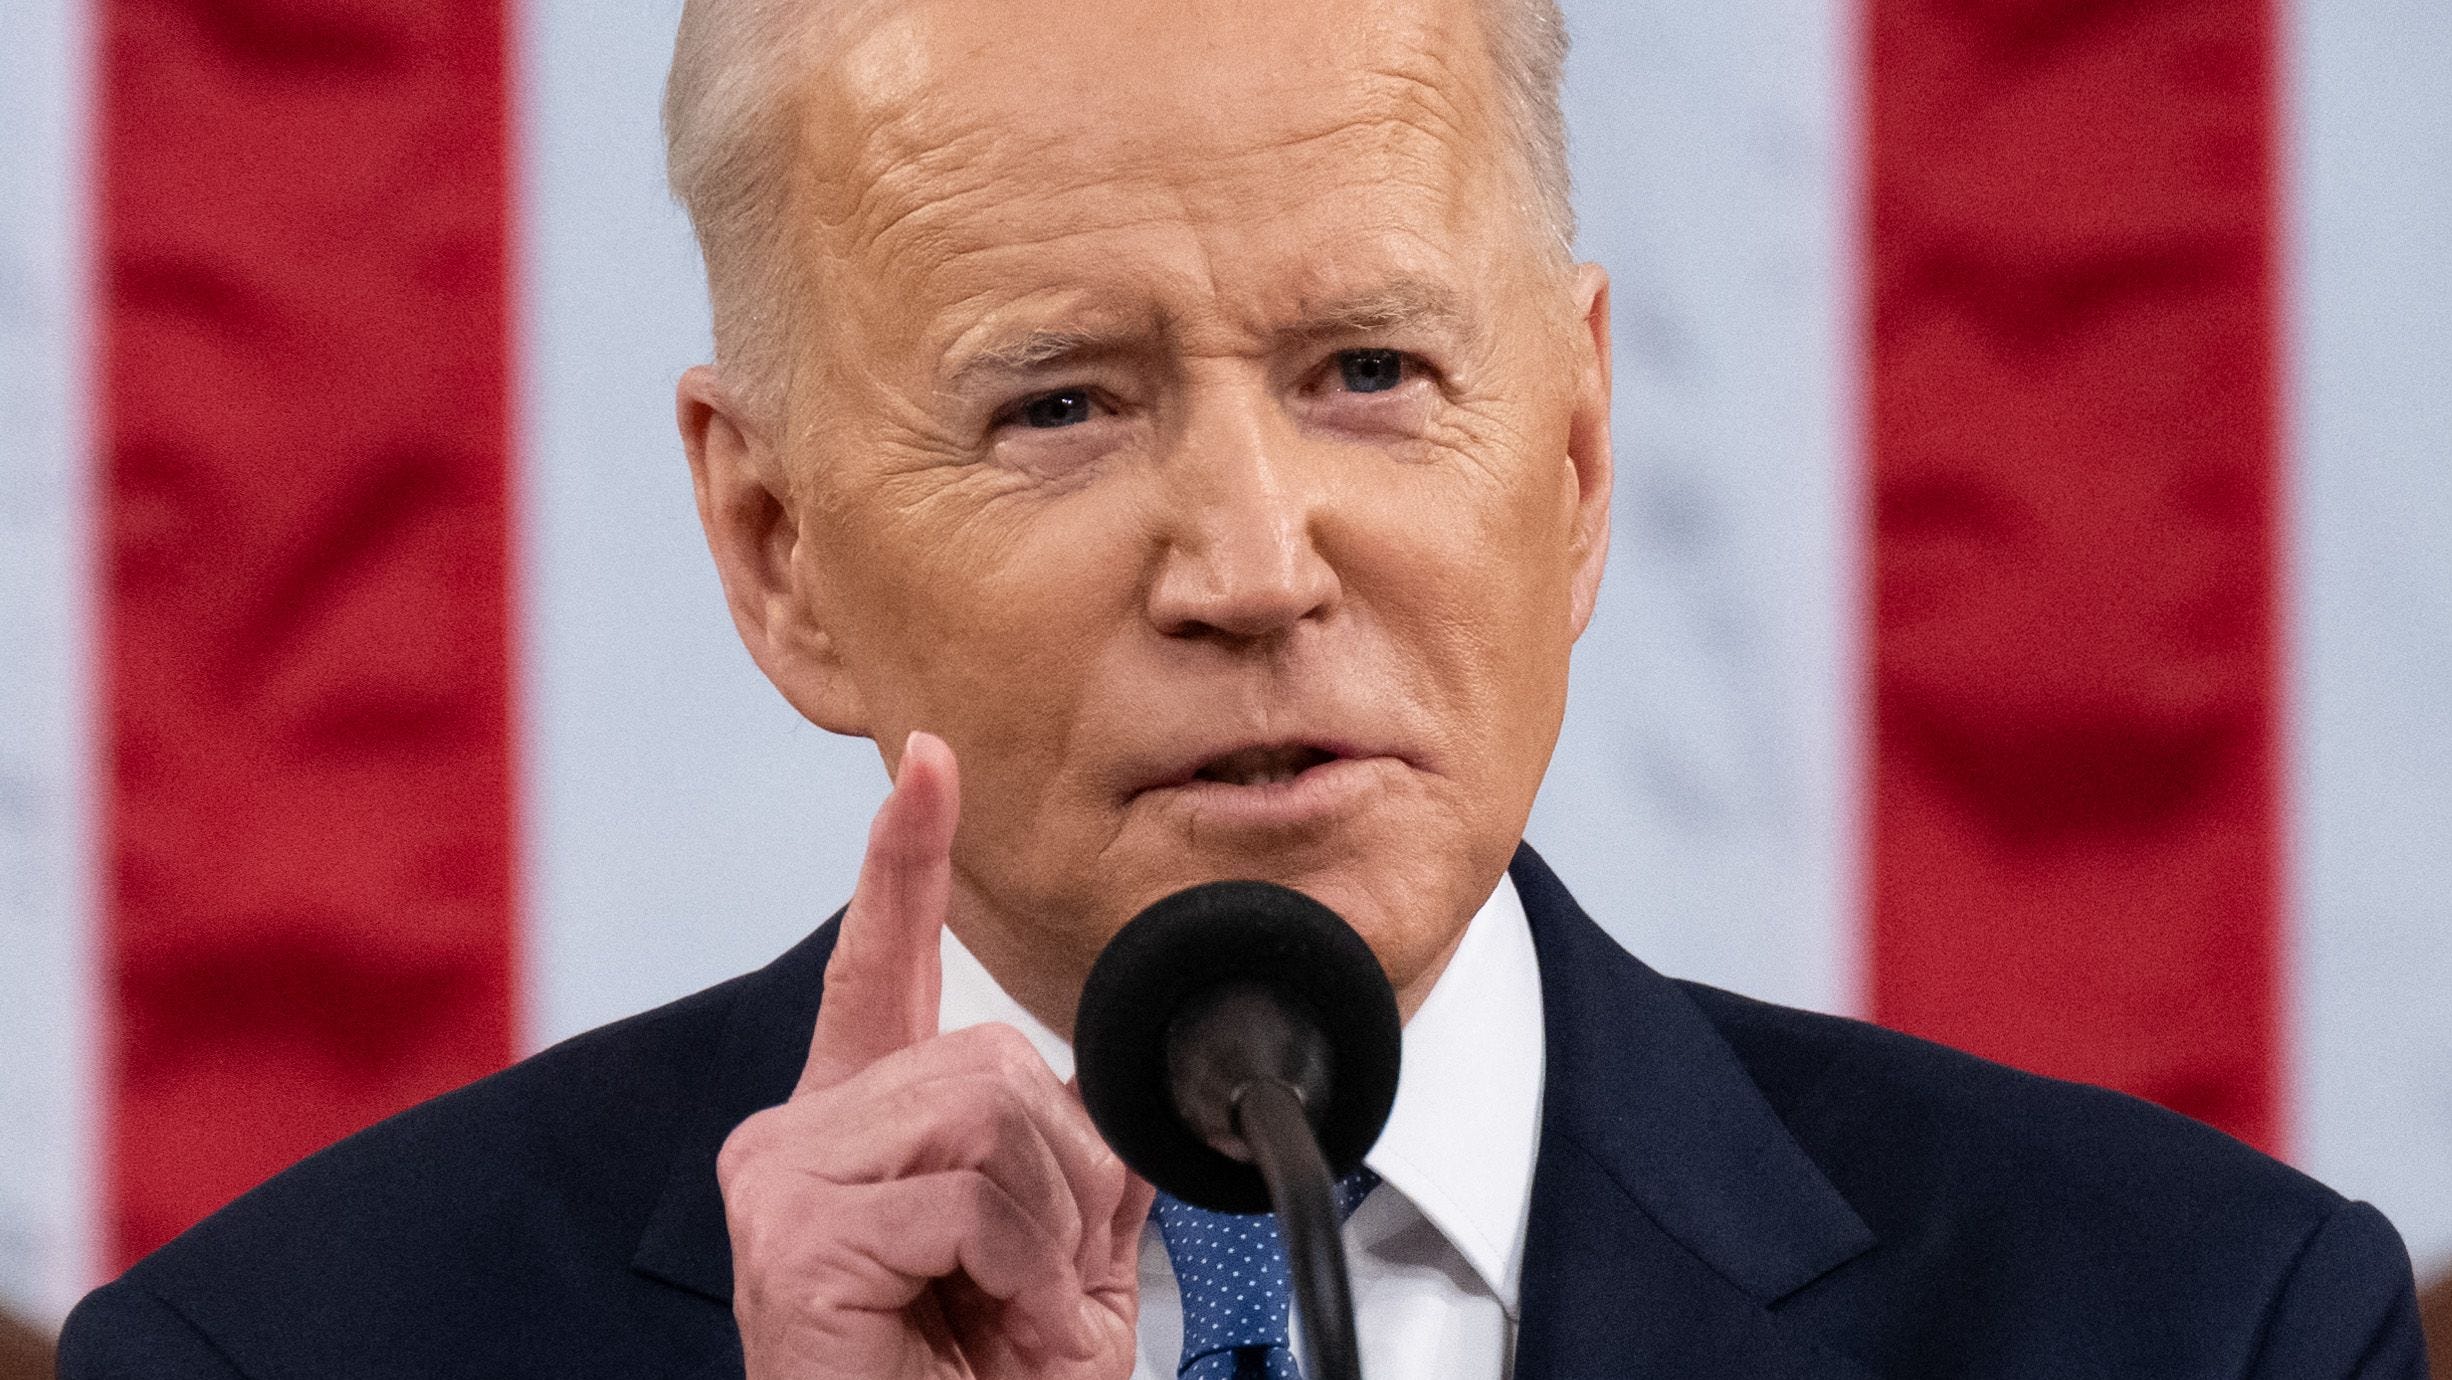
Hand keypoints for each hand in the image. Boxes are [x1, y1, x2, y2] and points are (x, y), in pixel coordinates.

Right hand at [718, 731, 1153, 1378]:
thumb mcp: (1057, 1264)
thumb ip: (1073, 1162)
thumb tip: (1113, 1099)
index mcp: (860, 1130)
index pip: (882, 967)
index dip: (908, 861)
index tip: (932, 764)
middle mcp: (799, 1138)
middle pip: (990, 1056)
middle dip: (1061, 1174)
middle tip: (1030, 1282)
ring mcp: (781, 1179)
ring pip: (987, 1110)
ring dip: (1043, 1227)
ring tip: (1002, 1306)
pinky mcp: (789, 1230)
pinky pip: (968, 1190)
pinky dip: (1015, 1264)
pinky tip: (976, 1319)